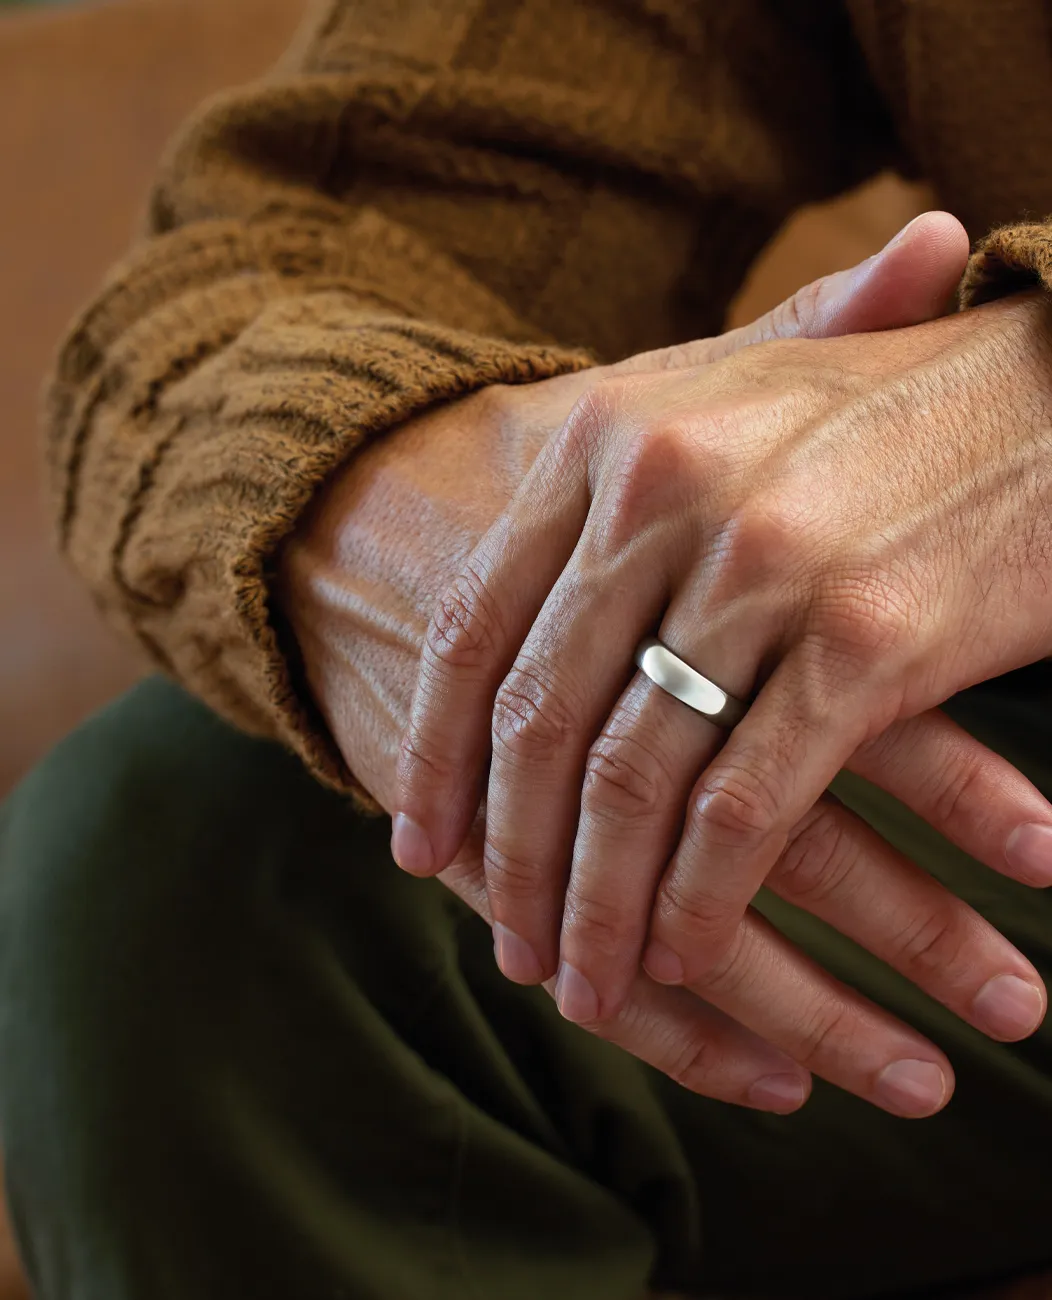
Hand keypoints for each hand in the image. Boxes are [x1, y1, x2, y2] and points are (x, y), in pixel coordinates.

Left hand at [286, 212, 975, 1114]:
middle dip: (515, 859)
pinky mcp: (866, 641)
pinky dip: (699, 901)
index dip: (436, 756)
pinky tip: (681, 954)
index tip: (420, 849)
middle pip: (543, 720)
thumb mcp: (718, 415)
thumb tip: (501, 638)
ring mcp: (765, 565)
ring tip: (582, 982)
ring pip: (633, 781)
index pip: (477, 630)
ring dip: (598, 907)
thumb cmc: (877, 420)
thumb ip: (609, 500)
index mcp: (608, 437)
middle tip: (510, 947)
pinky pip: (741, 809)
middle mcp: (666, 491)